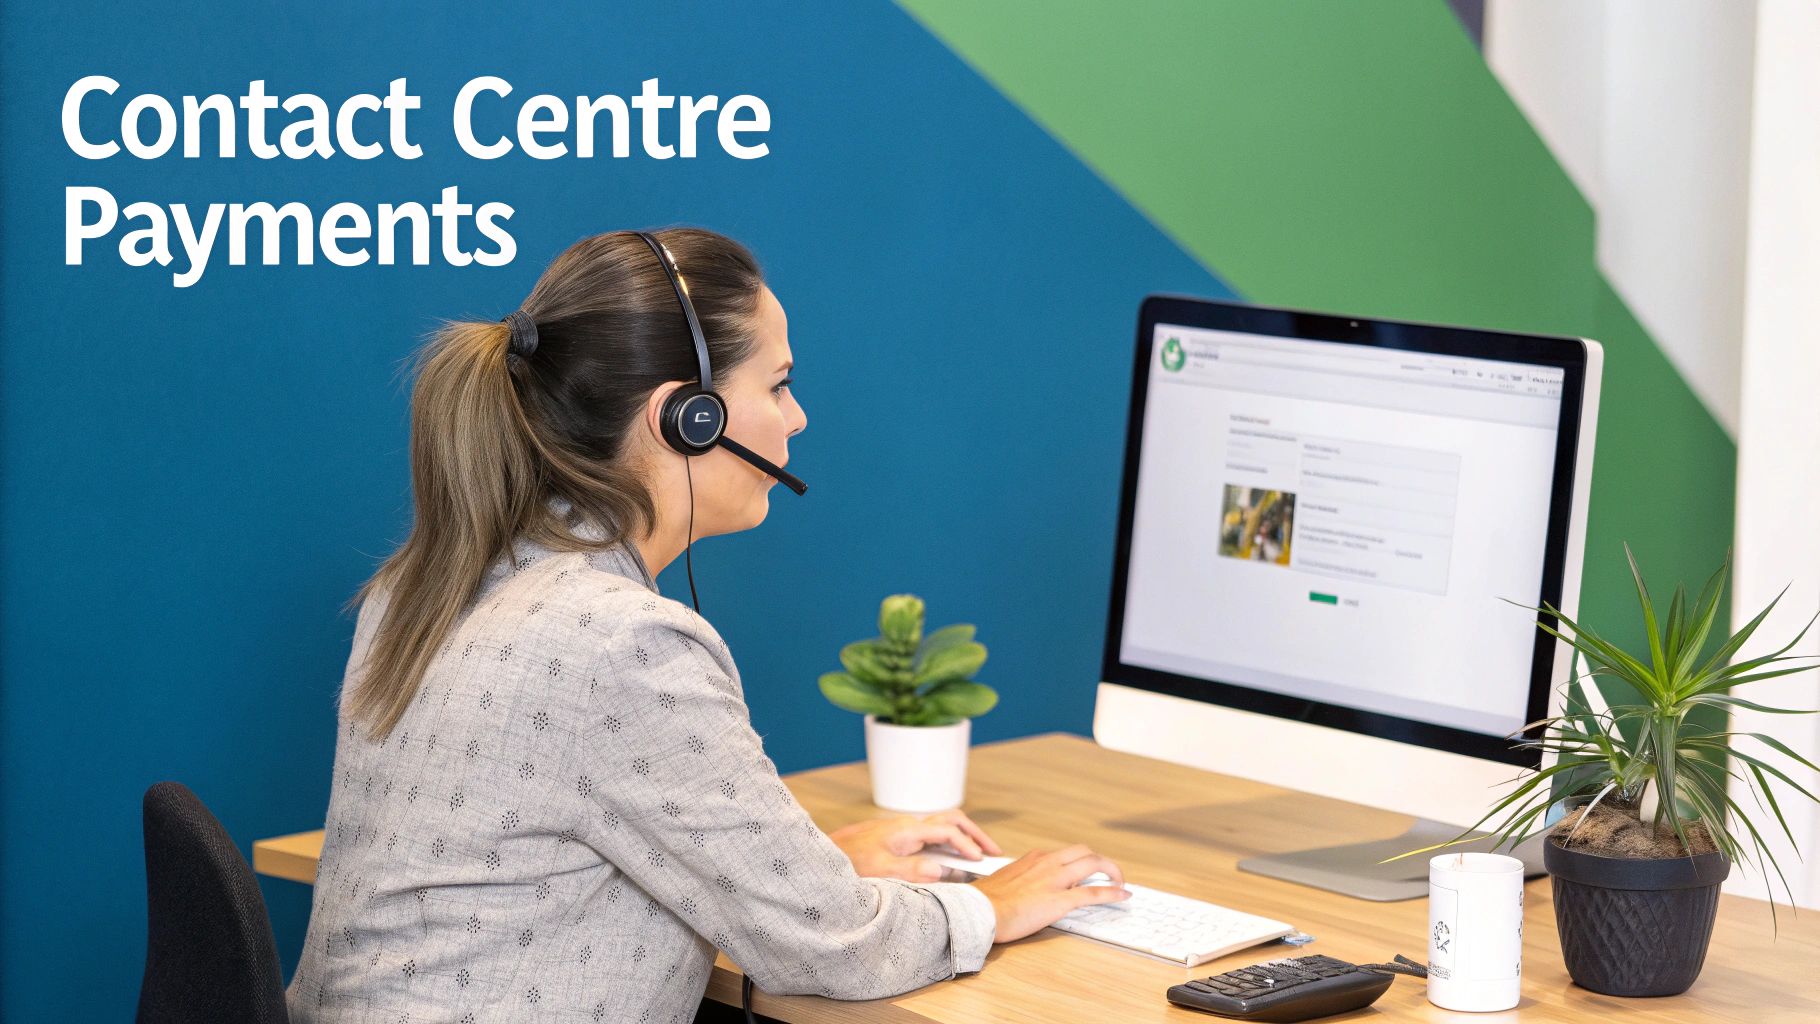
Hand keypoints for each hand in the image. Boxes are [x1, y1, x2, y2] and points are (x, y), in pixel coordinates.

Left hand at [827, 810, 1003, 882]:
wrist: (823, 855)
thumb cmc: (848, 863)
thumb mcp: (880, 871)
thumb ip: (911, 871)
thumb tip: (941, 870)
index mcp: (907, 830)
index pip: (948, 832)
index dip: (968, 846)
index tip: (982, 861)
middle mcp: (908, 825)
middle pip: (951, 820)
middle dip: (974, 834)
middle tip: (993, 851)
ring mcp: (904, 830)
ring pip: (943, 825)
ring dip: (964, 837)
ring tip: (979, 855)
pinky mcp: (899, 838)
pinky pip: (932, 835)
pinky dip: (949, 843)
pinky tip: (952, 859)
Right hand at [971, 845, 1130, 942]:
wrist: (978, 911)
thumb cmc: (984, 902)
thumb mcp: (1003, 882)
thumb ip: (1019, 880)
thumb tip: (1022, 890)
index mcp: (1033, 859)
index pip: (1064, 854)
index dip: (1079, 861)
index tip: (1084, 870)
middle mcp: (1047, 863)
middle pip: (1084, 852)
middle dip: (1100, 861)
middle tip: (1108, 873)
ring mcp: (1055, 879)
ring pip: (1093, 864)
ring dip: (1112, 871)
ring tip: (1120, 881)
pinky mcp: (1061, 899)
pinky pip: (1094, 892)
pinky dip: (1112, 892)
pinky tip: (1122, 895)